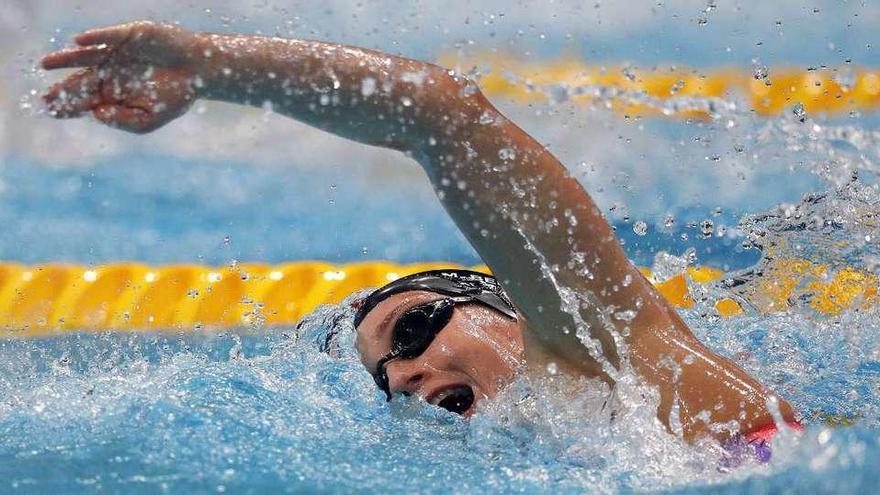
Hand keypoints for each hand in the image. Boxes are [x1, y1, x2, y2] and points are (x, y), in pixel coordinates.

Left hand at [42, 21, 201, 133]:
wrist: (199, 71)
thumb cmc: (176, 96)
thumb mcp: (149, 119)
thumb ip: (123, 120)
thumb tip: (95, 113)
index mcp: (115, 94)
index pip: (85, 102)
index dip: (68, 107)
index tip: (51, 111)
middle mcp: (111, 73)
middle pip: (81, 82)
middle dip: (62, 90)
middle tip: (45, 97)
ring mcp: (118, 54)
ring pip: (86, 56)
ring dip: (65, 59)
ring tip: (45, 64)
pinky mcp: (129, 36)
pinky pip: (108, 36)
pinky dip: (94, 37)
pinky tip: (78, 42)